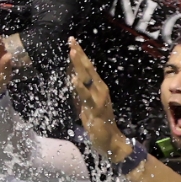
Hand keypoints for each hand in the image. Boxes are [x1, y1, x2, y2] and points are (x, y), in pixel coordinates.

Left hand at [68, 38, 129, 164]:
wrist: (110, 141)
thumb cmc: (97, 120)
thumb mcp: (84, 101)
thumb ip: (78, 89)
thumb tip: (70, 73)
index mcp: (98, 86)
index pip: (88, 67)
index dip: (80, 54)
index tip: (72, 41)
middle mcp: (100, 89)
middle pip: (88, 68)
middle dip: (79, 54)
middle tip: (71, 40)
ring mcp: (99, 98)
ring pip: (87, 78)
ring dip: (79, 65)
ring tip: (72, 52)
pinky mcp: (96, 109)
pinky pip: (86, 96)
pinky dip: (80, 87)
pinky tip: (73, 79)